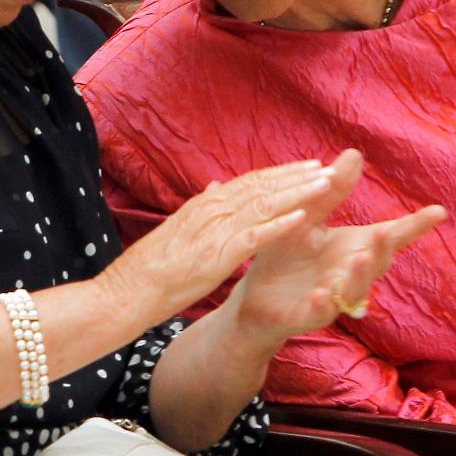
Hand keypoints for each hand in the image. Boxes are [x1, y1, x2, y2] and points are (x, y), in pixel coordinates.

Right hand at [100, 158, 339, 326]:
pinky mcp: (218, 254)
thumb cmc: (151, 266)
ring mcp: (216, 230)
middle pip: (262, 185)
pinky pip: (256, 235)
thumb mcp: (179, 228)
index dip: (281, 173)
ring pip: (264, 203)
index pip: (250, 181)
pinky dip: (281, 224)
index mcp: (205, 203)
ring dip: (297, 192)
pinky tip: (303, 218)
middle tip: (327, 167)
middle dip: (296, 176)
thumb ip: (201, 207)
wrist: (129, 289)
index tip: (307, 166)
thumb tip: (216, 185)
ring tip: (324, 184)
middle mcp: (212, 209)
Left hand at [230, 149, 446, 346]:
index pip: (389, 235)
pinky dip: (322, 305)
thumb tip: (354, 153)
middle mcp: (350, 274)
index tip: (439, 211)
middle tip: (387, 233)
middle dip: (383, 249)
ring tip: (361, 259)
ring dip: (359, 277)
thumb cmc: (287, 254)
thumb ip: (331, 192)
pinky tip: (321, 295)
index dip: (415, 226)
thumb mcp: (307, 218)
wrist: (256, 297)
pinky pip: (319, 313)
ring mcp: (332, 297)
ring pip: (353, 290)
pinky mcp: (307, 316)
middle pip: (376, 263)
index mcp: (353, 248)